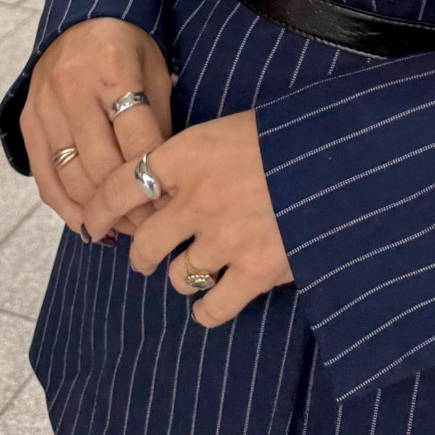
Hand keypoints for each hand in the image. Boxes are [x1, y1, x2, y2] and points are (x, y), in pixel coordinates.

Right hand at [17, 18, 172, 235]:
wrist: (80, 20)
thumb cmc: (127, 49)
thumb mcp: (155, 72)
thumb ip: (158, 124)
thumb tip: (163, 186)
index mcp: (114, 68)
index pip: (136, 138)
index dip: (154, 177)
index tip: (171, 201)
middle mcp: (72, 87)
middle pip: (101, 165)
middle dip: (129, 202)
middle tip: (151, 224)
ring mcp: (44, 106)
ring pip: (71, 179)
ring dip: (99, 212)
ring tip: (125, 226)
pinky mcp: (27, 122)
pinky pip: (44, 179)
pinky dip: (66, 209)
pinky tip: (89, 225)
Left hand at [81, 110, 292, 326]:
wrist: (343, 156)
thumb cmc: (291, 135)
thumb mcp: (234, 125)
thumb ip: (198, 155)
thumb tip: (172, 182)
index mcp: (188, 153)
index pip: (121, 183)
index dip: (99, 207)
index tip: (92, 222)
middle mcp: (197, 198)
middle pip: (145, 244)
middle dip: (143, 254)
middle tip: (150, 255)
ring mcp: (224, 238)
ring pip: (178, 276)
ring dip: (185, 275)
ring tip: (200, 268)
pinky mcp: (254, 271)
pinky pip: (210, 307)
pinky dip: (208, 308)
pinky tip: (216, 298)